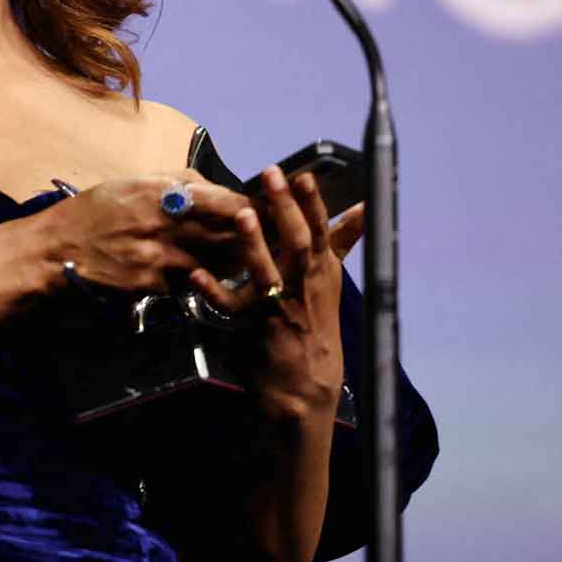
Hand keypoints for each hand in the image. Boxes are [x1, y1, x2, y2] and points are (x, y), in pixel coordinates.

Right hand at [45, 171, 252, 293]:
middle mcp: (165, 225)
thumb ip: (177, 181)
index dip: (251, 207)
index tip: (264, 210)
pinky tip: (211, 275)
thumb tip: (216, 188)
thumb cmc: (95, 209)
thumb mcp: (133, 181)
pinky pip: (193, 282)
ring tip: (249, 258)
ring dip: (236, 260)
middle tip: (268, 236)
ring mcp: (161, 258)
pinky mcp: (154, 284)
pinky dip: (206, 278)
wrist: (57, 248)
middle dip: (252, 236)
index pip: (226, 202)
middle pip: (229, 234)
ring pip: (218, 263)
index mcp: (162, 192)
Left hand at [190, 167, 364, 419]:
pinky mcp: (253, 326)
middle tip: (272, 174)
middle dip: (286, 207)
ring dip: (254, 244)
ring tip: (243, 215)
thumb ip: (341, 241)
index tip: (304, 175)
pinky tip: (196, 276)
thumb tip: (365, 208)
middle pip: (298, 241)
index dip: (313, 203)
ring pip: (268, 272)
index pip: (322, 231)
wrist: (304, 387)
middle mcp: (304, 286)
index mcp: (321, 272)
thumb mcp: (330, 281)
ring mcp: (278, 306)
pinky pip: (229, 307)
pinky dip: (212, 291)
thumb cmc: (314, 325)